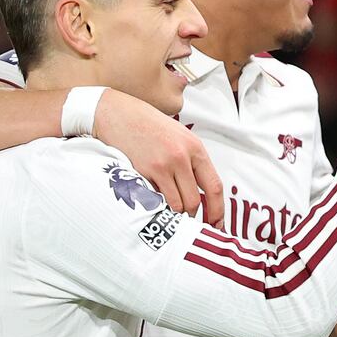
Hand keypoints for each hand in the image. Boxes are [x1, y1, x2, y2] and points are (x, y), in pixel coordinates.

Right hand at [93, 89, 224, 228]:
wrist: (119, 114)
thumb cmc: (150, 126)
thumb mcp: (180, 137)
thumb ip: (193, 161)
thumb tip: (204, 193)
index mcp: (195, 148)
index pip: (214, 186)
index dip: (218, 210)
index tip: (217, 223)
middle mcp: (182, 157)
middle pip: (195, 201)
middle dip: (191, 214)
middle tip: (186, 217)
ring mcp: (162, 165)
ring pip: (176, 204)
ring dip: (174, 212)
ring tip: (169, 209)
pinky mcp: (143, 171)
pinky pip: (156, 199)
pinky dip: (157, 205)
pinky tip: (153, 200)